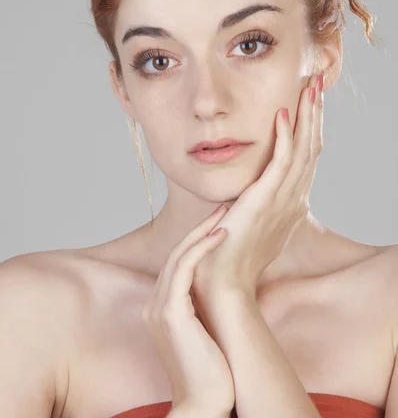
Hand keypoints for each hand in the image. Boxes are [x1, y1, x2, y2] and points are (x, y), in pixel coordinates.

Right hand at [141, 206, 234, 414]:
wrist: (204, 404)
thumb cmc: (212, 370)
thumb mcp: (205, 331)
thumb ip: (204, 307)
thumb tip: (224, 288)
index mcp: (162, 308)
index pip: (177, 264)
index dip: (197, 240)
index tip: (219, 223)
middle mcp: (154, 304)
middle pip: (175, 254)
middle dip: (199, 228)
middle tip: (222, 207)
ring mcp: (159, 308)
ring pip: (178, 256)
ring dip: (202, 231)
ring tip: (225, 213)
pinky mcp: (171, 313)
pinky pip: (184, 269)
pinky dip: (202, 248)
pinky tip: (221, 235)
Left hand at [191, 73, 323, 300]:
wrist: (225, 282)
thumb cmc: (233, 254)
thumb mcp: (252, 223)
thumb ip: (258, 203)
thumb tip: (253, 189)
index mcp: (291, 202)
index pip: (307, 156)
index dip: (310, 127)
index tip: (308, 102)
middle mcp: (294, 198)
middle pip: (311, 147)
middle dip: (315, 114)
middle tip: (316, 84)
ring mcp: (283, 200)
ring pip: (303, 150)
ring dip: (306, 117)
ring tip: (308, 88)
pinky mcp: (266, 201)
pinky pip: (281, 163)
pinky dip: (284, 137)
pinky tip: (282, 114)